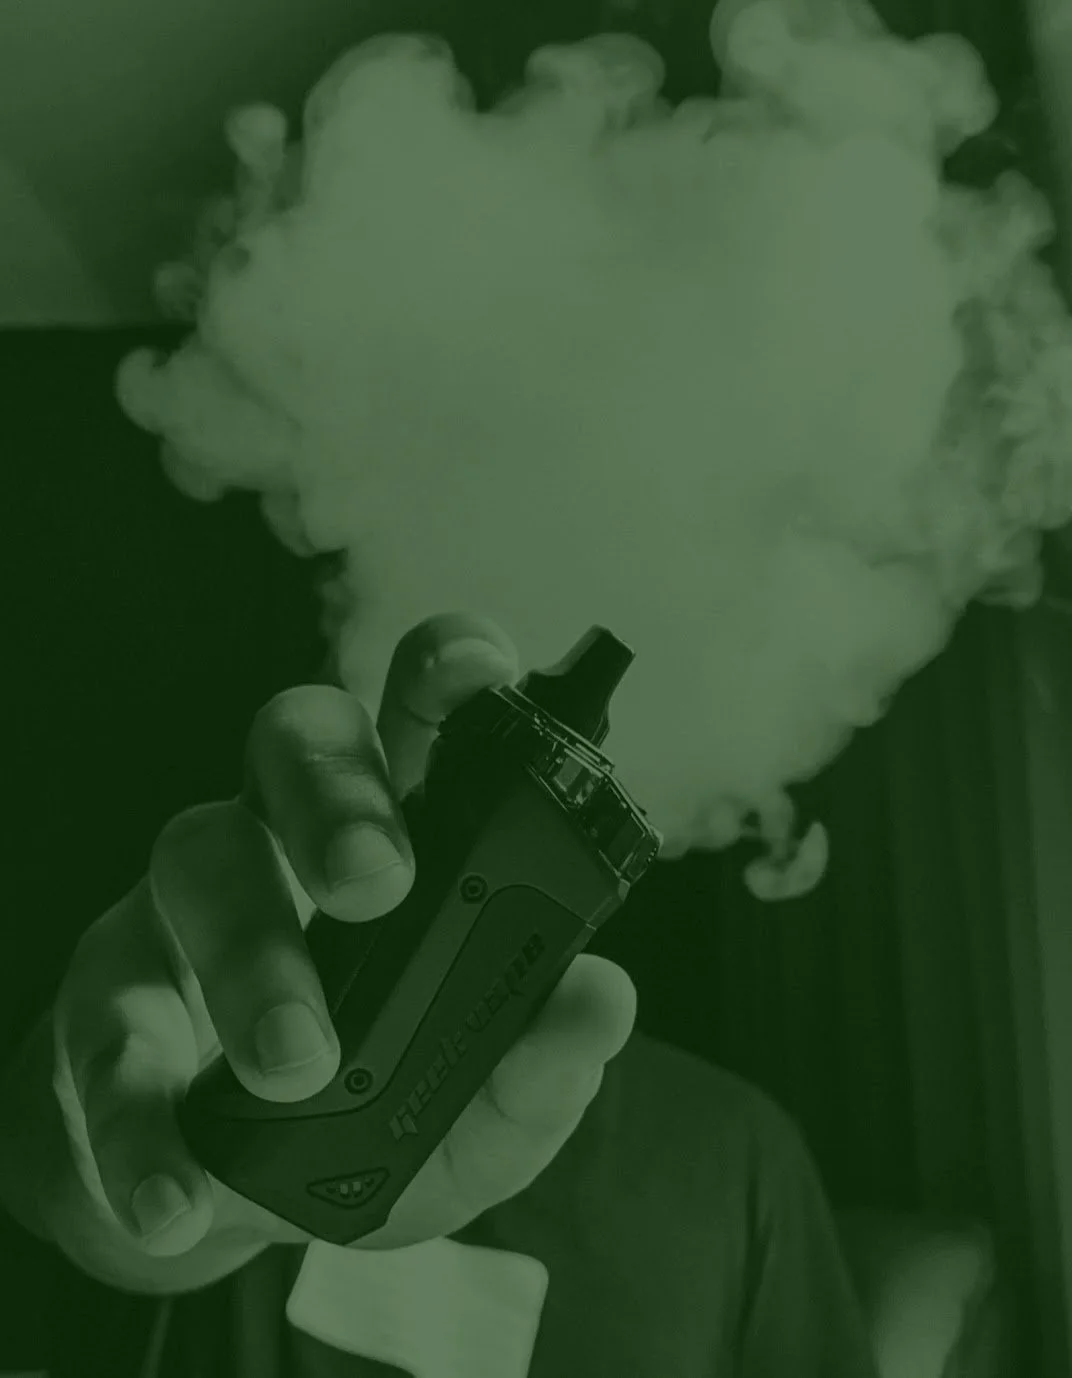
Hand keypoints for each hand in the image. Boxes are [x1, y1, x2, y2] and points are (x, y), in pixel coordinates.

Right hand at [46, 613, 636, 1283]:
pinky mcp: (103, 1000)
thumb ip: (535, 1068)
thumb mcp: (470, 1117)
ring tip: (298, 1061)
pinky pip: (102, 1029)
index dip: (449, 671)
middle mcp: (286, 840)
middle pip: (297, 741)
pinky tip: (181, 1192)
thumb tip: (599, 998)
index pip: (420, 711)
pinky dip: (143, 1118)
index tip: (477, 680)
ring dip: (251, 957)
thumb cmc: (366, 1123)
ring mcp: (184, 907)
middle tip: (379, 884)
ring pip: (197, 856)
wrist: (217, 1201)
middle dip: (339, 795)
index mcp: (397, 835)